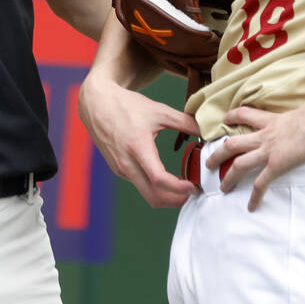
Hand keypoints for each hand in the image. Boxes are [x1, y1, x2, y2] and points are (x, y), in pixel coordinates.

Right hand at [78, 74, 197, 207]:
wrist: (96, 103)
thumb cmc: (126, 105)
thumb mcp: (158, 111)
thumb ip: (184, 121)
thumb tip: (207, 130)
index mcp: (137, 147)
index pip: (159, 179)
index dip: (179, 188)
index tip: (194, 186)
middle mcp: (126, 163)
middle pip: (154, 196)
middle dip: (176, 200)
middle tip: (194, 192)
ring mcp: (120, 168)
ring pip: (146, 193)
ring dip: (167, 196)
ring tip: (184, 186)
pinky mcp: (118, 169)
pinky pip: (139, 185)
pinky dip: (155, 188)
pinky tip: (167, 179)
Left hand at [208, 103, 304, 210]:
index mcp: (270, 121)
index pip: (244, 114)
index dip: (232, 116)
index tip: (224, 120)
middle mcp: (264, 136)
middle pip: (232, 144)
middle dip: (218, 154)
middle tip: (208, 162)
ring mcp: (267, 151)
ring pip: (239, 164)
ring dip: (228, 177)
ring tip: (221, 188)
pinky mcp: (276, 165)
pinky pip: (260, 183)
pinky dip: (255, 196)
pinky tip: (251, 206)